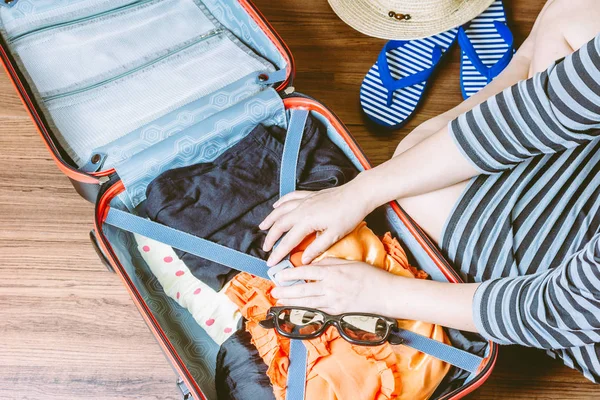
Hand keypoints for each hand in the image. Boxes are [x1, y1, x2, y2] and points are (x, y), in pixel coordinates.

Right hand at [260, 176, 374, 265]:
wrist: (358, 194)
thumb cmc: (349, 215)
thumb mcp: (334, 235)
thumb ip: (317, 248)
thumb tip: (303, 260)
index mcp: (307, 221)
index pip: (288, 241)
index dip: (278, 253)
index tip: (270, 263)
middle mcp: (301, 209)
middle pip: (280, 224)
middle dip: (270, 237)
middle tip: (265, 249)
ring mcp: (305, 200)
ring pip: (281, 210)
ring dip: (270, 219)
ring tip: (262, 227)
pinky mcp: (310, 195)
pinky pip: (290, 197)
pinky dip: (281, 202)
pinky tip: (276, 206)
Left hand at [270, 258, 399, 315]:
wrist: (386, 295)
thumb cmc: (371, 276)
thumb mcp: (350, 262)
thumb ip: (331, 262)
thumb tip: (316, 262)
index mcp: (333, 272)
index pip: (307, 272)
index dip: (291, 274)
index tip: (280, 274)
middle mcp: (331, 288)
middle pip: (303, 289)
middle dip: (286, 290)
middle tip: (273, 290)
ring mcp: (334, 302)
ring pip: (307, 303)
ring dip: (291, 302)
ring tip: (279, 301)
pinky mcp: (338, 312)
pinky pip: (318, 311)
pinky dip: (305, 311)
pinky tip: (297, 310)